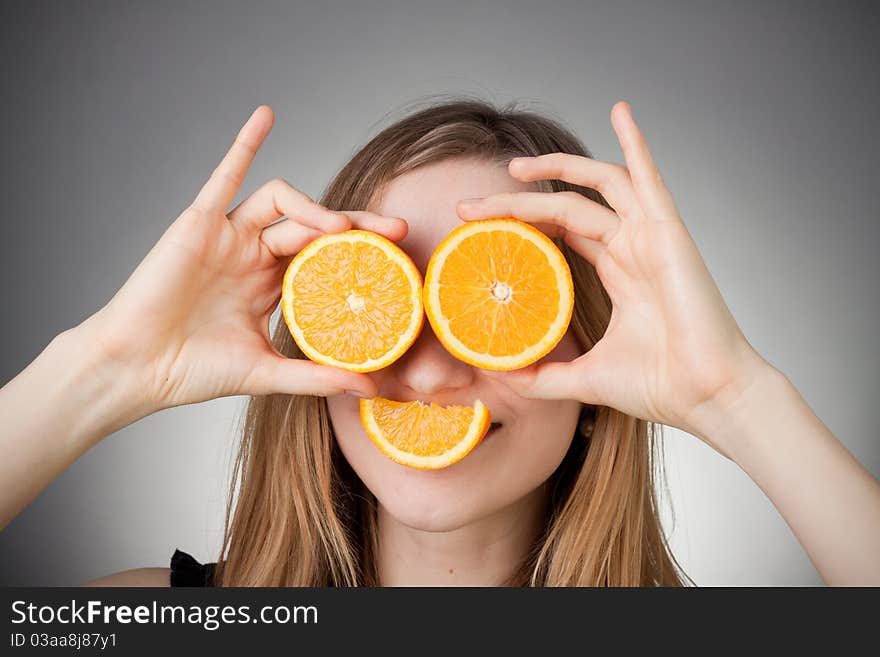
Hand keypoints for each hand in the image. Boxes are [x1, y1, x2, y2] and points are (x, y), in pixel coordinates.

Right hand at [82, 105, 402, 413]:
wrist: (138, 369)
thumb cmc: (195, 370)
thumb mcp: (268, 373)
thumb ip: (317, 376)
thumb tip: (369, 387)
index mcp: (273, 284)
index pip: (328, 256)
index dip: (363, 253)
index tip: (401, 259)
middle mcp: (255, 255)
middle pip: (315, 225)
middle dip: (356, 225)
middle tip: (397, 229)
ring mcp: (229, 236)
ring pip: (281, 202)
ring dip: (314, 207)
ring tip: (340, 227)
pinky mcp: (199, 223)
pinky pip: (224, 176)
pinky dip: (244, 145)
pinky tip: (265, 116)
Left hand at [456, 100, 768, 450]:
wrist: (706, 397)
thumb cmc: (659, 386)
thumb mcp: (584, 378)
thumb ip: (542, 376)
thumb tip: (500, 378)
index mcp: (618, 273)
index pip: (563, 232)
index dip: (524, 224)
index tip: (479, 227)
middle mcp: (633, 248)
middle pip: (568, 206)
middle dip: (520, 201)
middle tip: (473, 205)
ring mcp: (651, 237)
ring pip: (600, 184)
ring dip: (559, 167)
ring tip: (513, 168)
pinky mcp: (670, 233)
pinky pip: (650, 178)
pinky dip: (637, 142)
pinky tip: (621, 111)